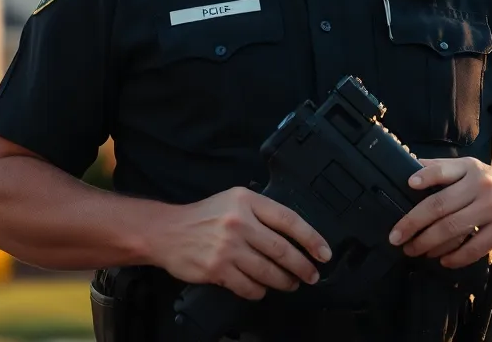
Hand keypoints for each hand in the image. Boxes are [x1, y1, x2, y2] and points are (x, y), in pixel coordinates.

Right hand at [153, 187, 332, 300]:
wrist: (167, 231)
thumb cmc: (203, 216)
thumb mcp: (233, 200)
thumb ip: (260, 212)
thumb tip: (293, 234)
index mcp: (247, 201)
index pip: (289, 220)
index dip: (311, 238)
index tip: (323, 253)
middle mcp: (239, 223)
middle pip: (282, 249)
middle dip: (303, 266)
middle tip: (311, 275)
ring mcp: (228, 247)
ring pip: (268, 272)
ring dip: (284, 282)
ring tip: (290, 284)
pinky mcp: (218, 269)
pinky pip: (249, 287)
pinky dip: (259, 291)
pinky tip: (262, 289)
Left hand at [387, 158, 491, 268]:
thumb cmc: (490, 182)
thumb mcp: (470, 168)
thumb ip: (441, 168)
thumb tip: (408, 168)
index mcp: (470, 168)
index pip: (444, 170)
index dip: (425, 176)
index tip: (408, 184)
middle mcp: (481, 186)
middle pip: (440, 206)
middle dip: (413, 224)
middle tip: (397, 238)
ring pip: (453, 230)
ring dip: (428, 244)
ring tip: (414, 250)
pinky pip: (473, 248)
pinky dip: (454, 257)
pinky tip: (442, 260)